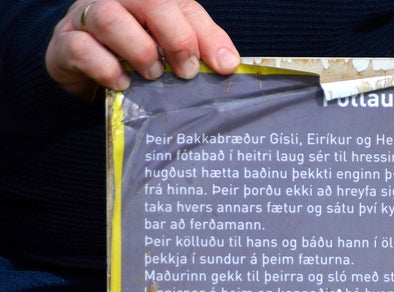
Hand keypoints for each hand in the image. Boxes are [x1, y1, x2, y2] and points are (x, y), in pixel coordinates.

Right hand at [46, 0, 239, 98]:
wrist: (86, 74)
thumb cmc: (135, 58)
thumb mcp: (171, 51)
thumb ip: (200, 48)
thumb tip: (229, 63)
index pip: (182, 3)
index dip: (206, 34)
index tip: (223, 65)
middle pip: (149, 0)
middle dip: (176, 38)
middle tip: (186, 72)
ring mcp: (86, 16)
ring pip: (109, 18)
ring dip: (139, 51)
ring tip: (152, 75)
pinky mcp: (65, 42)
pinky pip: (81, 48)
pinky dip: (106, 68)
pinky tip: (122, 83)